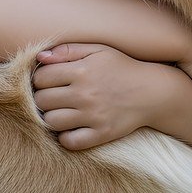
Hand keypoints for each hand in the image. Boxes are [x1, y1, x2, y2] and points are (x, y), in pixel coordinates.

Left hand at [33, 43, 173, 149]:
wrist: (152, 92)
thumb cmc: (122, 67)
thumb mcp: (98, 51)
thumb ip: (68, 50)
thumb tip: (40, 58)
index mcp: (82, 70)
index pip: (41, 78)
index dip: (40, 79)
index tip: (49, 81)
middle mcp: (85, 94)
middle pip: (42, 100)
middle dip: (43, 98)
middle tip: (54, 97)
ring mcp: (93, 116)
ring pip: (52, 122)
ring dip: (52, 117)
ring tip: (61, 111)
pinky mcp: (101, 134)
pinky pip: (70, 142)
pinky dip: (66, 137)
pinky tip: (72, 128)